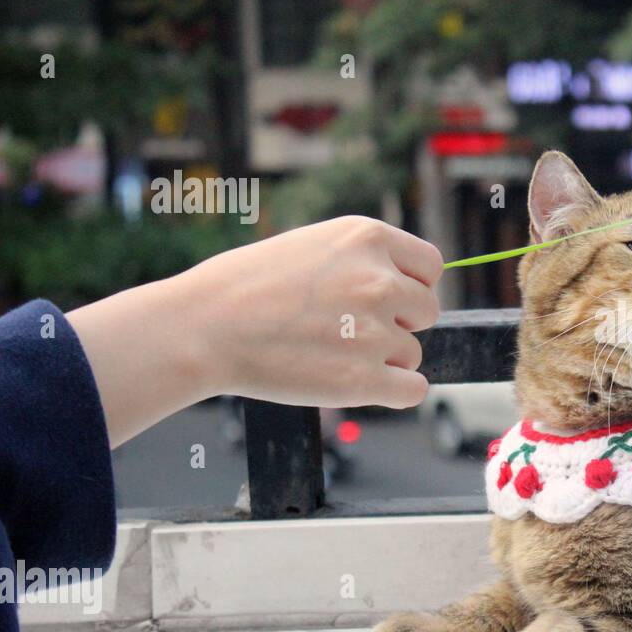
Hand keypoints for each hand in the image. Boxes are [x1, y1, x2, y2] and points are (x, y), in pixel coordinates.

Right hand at [68, 216, 442, 447]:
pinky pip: (413, 390)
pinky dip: (394, 393)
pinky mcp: (362, 380)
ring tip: (330, 353)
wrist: (201, 327)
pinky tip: (358, 383)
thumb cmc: (246, 286)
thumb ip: (366, 261)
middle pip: (427, 311)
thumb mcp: (314, 246)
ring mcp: (374, 331)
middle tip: (349, 330)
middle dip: (398, 323)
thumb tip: (411, 286)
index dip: (411, 285)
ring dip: (382, 359)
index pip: (431, 266)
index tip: (387, 299)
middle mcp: (379, 280)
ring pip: (412, 353)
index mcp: (368, 238)